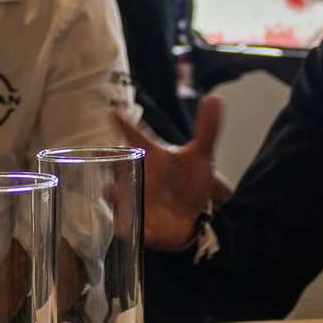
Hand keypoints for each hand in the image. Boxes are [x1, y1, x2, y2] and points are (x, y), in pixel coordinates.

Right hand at [116, 95, 223, 249]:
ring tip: (113, 190)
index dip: (125, 125)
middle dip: (109, 161)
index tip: (114, 113)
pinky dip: (124, 223)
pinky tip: (125, 222)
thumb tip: (215, 98)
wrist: (196, 215)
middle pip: (116, 165)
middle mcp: (137, 176)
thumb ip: (207, 128)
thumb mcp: (200, 155)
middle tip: (107, 155)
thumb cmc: (191, 181)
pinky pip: (125, 225)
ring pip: (116, 196)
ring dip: (114, 194)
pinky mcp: (139, 225)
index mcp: (150, 156)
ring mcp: (134, 200)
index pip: (134, 136)